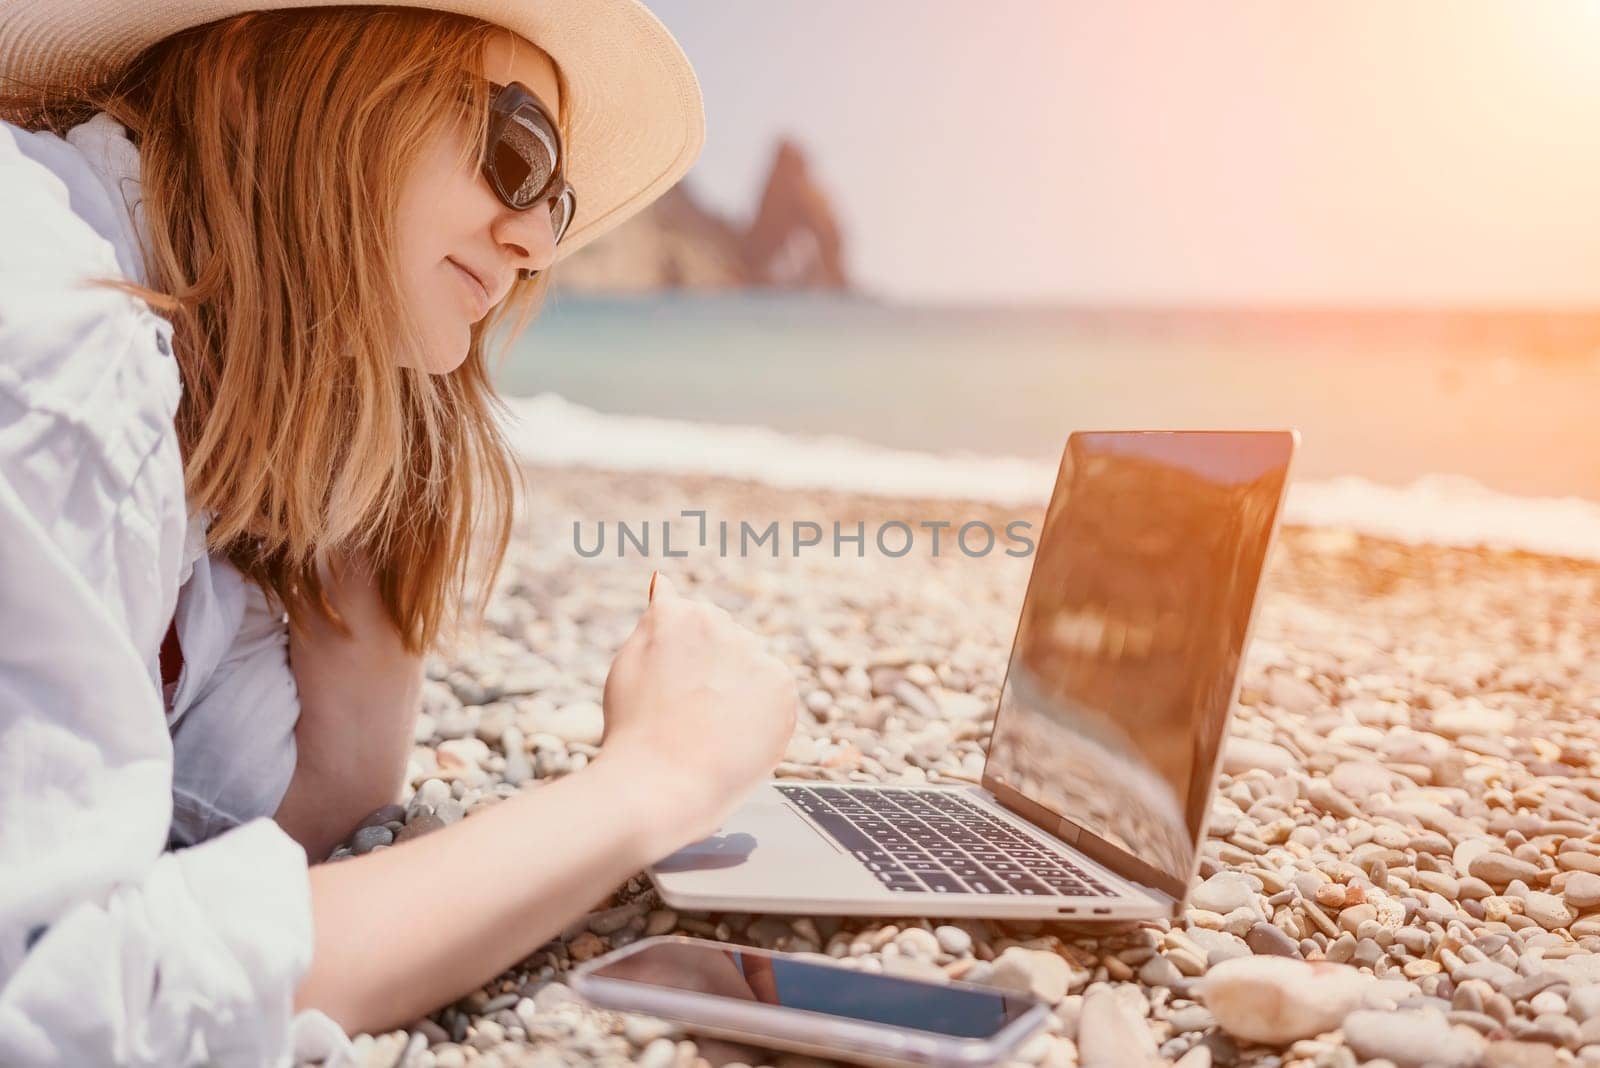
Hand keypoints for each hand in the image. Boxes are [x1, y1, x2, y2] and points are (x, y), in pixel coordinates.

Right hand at [598, 572, 798, 843]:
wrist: (660, 784)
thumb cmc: (635, 731)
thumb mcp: (630, 663)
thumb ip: (655, 619)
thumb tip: (664, 579)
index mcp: (677, 612)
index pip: (697, 623)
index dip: (687, 664)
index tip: (676, 692)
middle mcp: (719, 622)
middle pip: (729, 640)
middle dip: (717, 671)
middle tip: (690, 715)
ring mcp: (753, 652)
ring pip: (754, 667)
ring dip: (740, 691)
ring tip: (710, 729)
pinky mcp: (781, 684)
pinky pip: (775, 694)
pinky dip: (762, 714)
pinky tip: (734, 735)